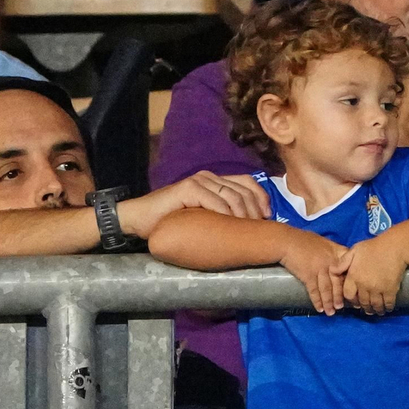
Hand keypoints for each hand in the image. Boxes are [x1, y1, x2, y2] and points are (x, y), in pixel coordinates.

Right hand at [122, 171, 269, 236]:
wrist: (141, 220)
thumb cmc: (172, 221)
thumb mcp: (204, 217)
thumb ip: (221, 214)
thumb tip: (248, 227)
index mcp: (215, 181)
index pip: (248, 182)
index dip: (261, 197)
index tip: (267, 217)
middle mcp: (209, 177)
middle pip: (244, 190)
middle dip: (255, 211)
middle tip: (256, 229)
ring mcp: (198, 181)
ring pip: (232, 196)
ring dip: (243, 215)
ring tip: (245, 230)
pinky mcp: (187, 188)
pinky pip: (214, 200)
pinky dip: (225, 214)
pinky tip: (228, 225)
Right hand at [278, 230, 350, 314]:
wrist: (286, 241)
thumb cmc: (304, 240)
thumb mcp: (324, 242)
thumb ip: (334, 252)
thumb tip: (340, 262)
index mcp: (336, 252)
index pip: (347, 268)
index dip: (350, 280)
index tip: (352, 290)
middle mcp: (330, 261)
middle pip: (338, 282)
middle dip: (339, 296)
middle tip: (341, 307)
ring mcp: (319, 269)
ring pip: (327, 289)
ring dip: (329, 302)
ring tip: (331, 312)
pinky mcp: (308, 275)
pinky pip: (314, 291)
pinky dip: (317, 301)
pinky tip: (319, 309)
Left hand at [340, 238, 407, 314]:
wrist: (394, 247)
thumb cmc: (373, 247)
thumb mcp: (354, 251)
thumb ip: (343, 262)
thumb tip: (332, 270)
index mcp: (354, 276)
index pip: (348, 295)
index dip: (351, 300)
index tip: (355, 301)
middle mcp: (364, 285)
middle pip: (362, 302)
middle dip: (364, 307)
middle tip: (367, 309)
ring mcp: (377, 289)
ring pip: (374, 305)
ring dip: (375, 310)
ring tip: (377, 311)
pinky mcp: (390, 290)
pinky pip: (387, 303)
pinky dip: (387, 308)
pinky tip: (387, 308)